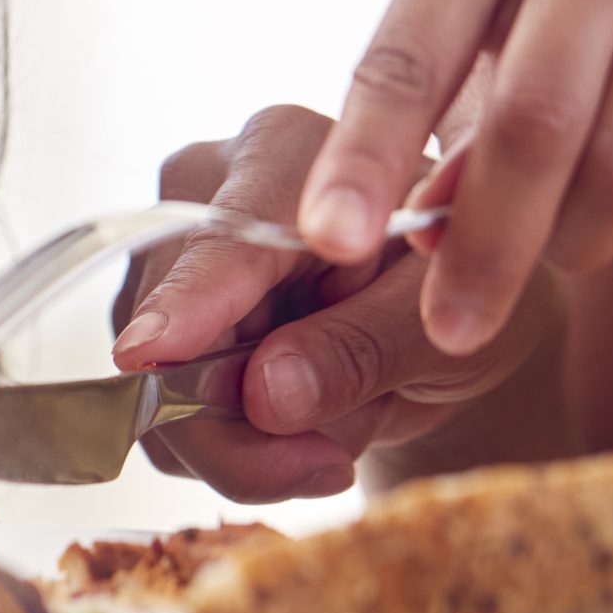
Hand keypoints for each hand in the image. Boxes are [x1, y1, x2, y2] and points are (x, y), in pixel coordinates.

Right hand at [111, 106, 560, 501]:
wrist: (448, 307)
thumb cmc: (461, 284)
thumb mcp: (447, 321)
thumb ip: (368, 348)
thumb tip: (267, 393)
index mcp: (285, 152)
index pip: (226, 238)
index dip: (189, 302)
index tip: (151, 353)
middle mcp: (206, 189)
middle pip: (174, 326)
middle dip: (242, 422)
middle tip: (331, 461)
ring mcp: (171, 257)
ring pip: (160, 384)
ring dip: (254, 439)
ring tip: (345, 414)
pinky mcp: (157, 320)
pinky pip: (165, 419)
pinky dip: (238, 447)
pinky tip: (306, 419)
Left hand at [297, 0, 612, 354]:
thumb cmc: (578, 12)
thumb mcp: (491, 28)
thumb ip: (441, 122)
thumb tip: (416, 240)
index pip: (406, 56)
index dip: (363, 158)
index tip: (327, 242)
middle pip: (530, 125)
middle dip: (486, 246)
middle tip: (455, 328)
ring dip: (578, 239)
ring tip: (563, 237)